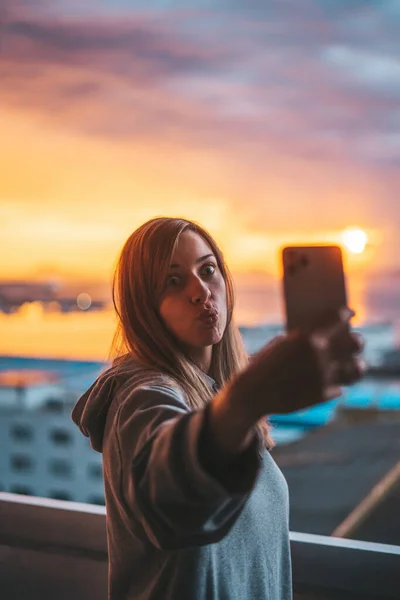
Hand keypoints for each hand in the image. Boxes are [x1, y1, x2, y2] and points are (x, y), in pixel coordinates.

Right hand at [219, 307, 364, 422]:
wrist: (252, 394)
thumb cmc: (262, 366)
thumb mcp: (280, 345)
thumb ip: (303, 340)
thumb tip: (324, 336)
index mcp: (307, 336)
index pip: (337, 317)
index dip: (346, 314)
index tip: (350, 313)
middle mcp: (320, 355)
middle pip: (354, 343)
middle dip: (355, 340)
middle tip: (353, 340)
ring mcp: (324, 376)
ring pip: (357, 369)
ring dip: (356, 365)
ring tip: (354, 364)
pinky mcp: (323, 395)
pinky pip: (339, 387)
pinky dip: (336, 384)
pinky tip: (332, 382)